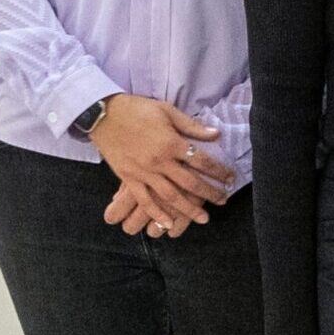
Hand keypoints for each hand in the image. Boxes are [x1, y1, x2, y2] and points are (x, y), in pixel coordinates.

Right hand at [92, 95, 232, 233]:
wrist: (103, 114)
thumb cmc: (137, 109)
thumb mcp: (167, 111)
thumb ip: (191, 126)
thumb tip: (216, 134)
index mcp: (171, 143)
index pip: (202, 161)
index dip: (219, 171)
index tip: (230, 178)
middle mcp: (160, 161)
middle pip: (190, 182)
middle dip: (209, 193)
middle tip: (224, 201)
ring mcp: (143, 172)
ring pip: (170, 196)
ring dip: (188, 209)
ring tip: (203, 219)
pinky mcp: (128, 178)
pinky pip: (144, 200)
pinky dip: (156, 213)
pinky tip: (168, 224)